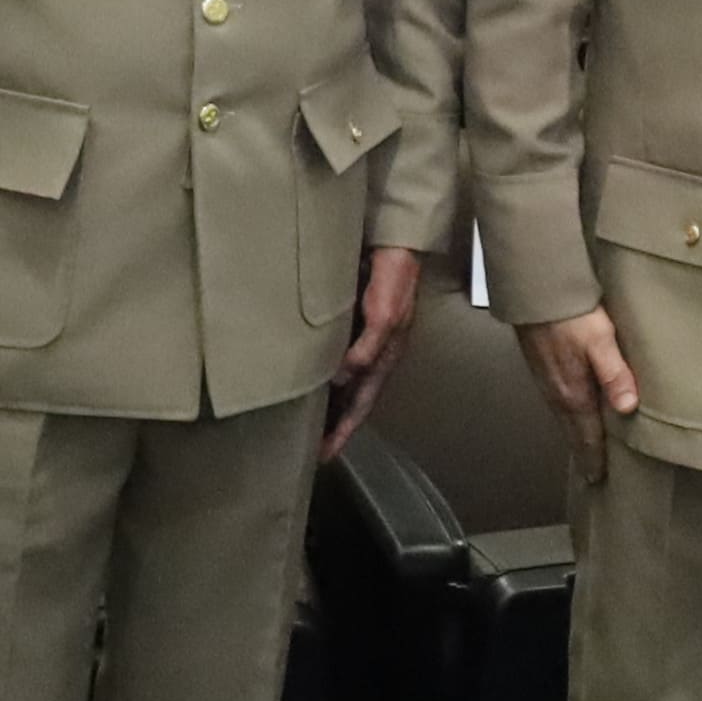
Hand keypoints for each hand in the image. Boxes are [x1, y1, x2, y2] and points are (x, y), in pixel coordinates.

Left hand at [320, 246, 426, 450]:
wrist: (395, 245)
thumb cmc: (393, 279)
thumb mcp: (384, 315)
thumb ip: (366, 348)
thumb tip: (342, 379)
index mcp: (385, 358)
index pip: (362, 405)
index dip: (344, 431)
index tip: (324, 455)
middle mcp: (375, 355)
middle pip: (353, 400)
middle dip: (335, 426)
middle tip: (310, 449)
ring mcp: (365, 342)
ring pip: (344, 384)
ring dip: (329, 405)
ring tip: (306, 424)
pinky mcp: (353, 326)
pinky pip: (336, 361)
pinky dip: (324, 378)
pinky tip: (310, 380)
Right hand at [524, 301, 638, 472]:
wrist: (536, 292)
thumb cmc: (572, 315)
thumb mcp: (601, 341)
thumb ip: (614, 373)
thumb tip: (627, 407)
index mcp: (573, 394)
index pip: (586, 437)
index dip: (594, 459)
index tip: (597, 479)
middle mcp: (557, 395)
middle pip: (573, 432)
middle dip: (584, 453)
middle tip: (592, 474)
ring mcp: (547, 383)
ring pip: (564, 419)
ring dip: (575, 435)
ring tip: (586, 448)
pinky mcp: (542, 369)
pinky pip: (558, 403)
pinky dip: (568, 416)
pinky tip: (573, 412)